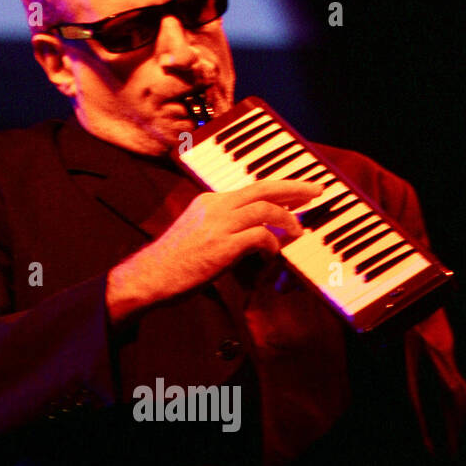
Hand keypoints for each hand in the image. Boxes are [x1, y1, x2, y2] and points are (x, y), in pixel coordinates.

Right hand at [106, 179, 324, 320]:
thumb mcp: (199, 236)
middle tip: (317, 191)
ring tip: (297, 233)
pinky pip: (260, 236)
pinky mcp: (222, 245)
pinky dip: (271, 244)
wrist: (149, 277)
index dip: (280, 189)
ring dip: (287, 221)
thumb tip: (258, 237)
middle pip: (264, 188)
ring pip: (265, 209)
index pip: (252, 187)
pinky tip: (270, 255)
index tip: (298, 193)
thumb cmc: (174, 264)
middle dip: (295, 189)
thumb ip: (225, 230)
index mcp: (209, 201)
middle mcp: (215, 206)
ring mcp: (218, 224)